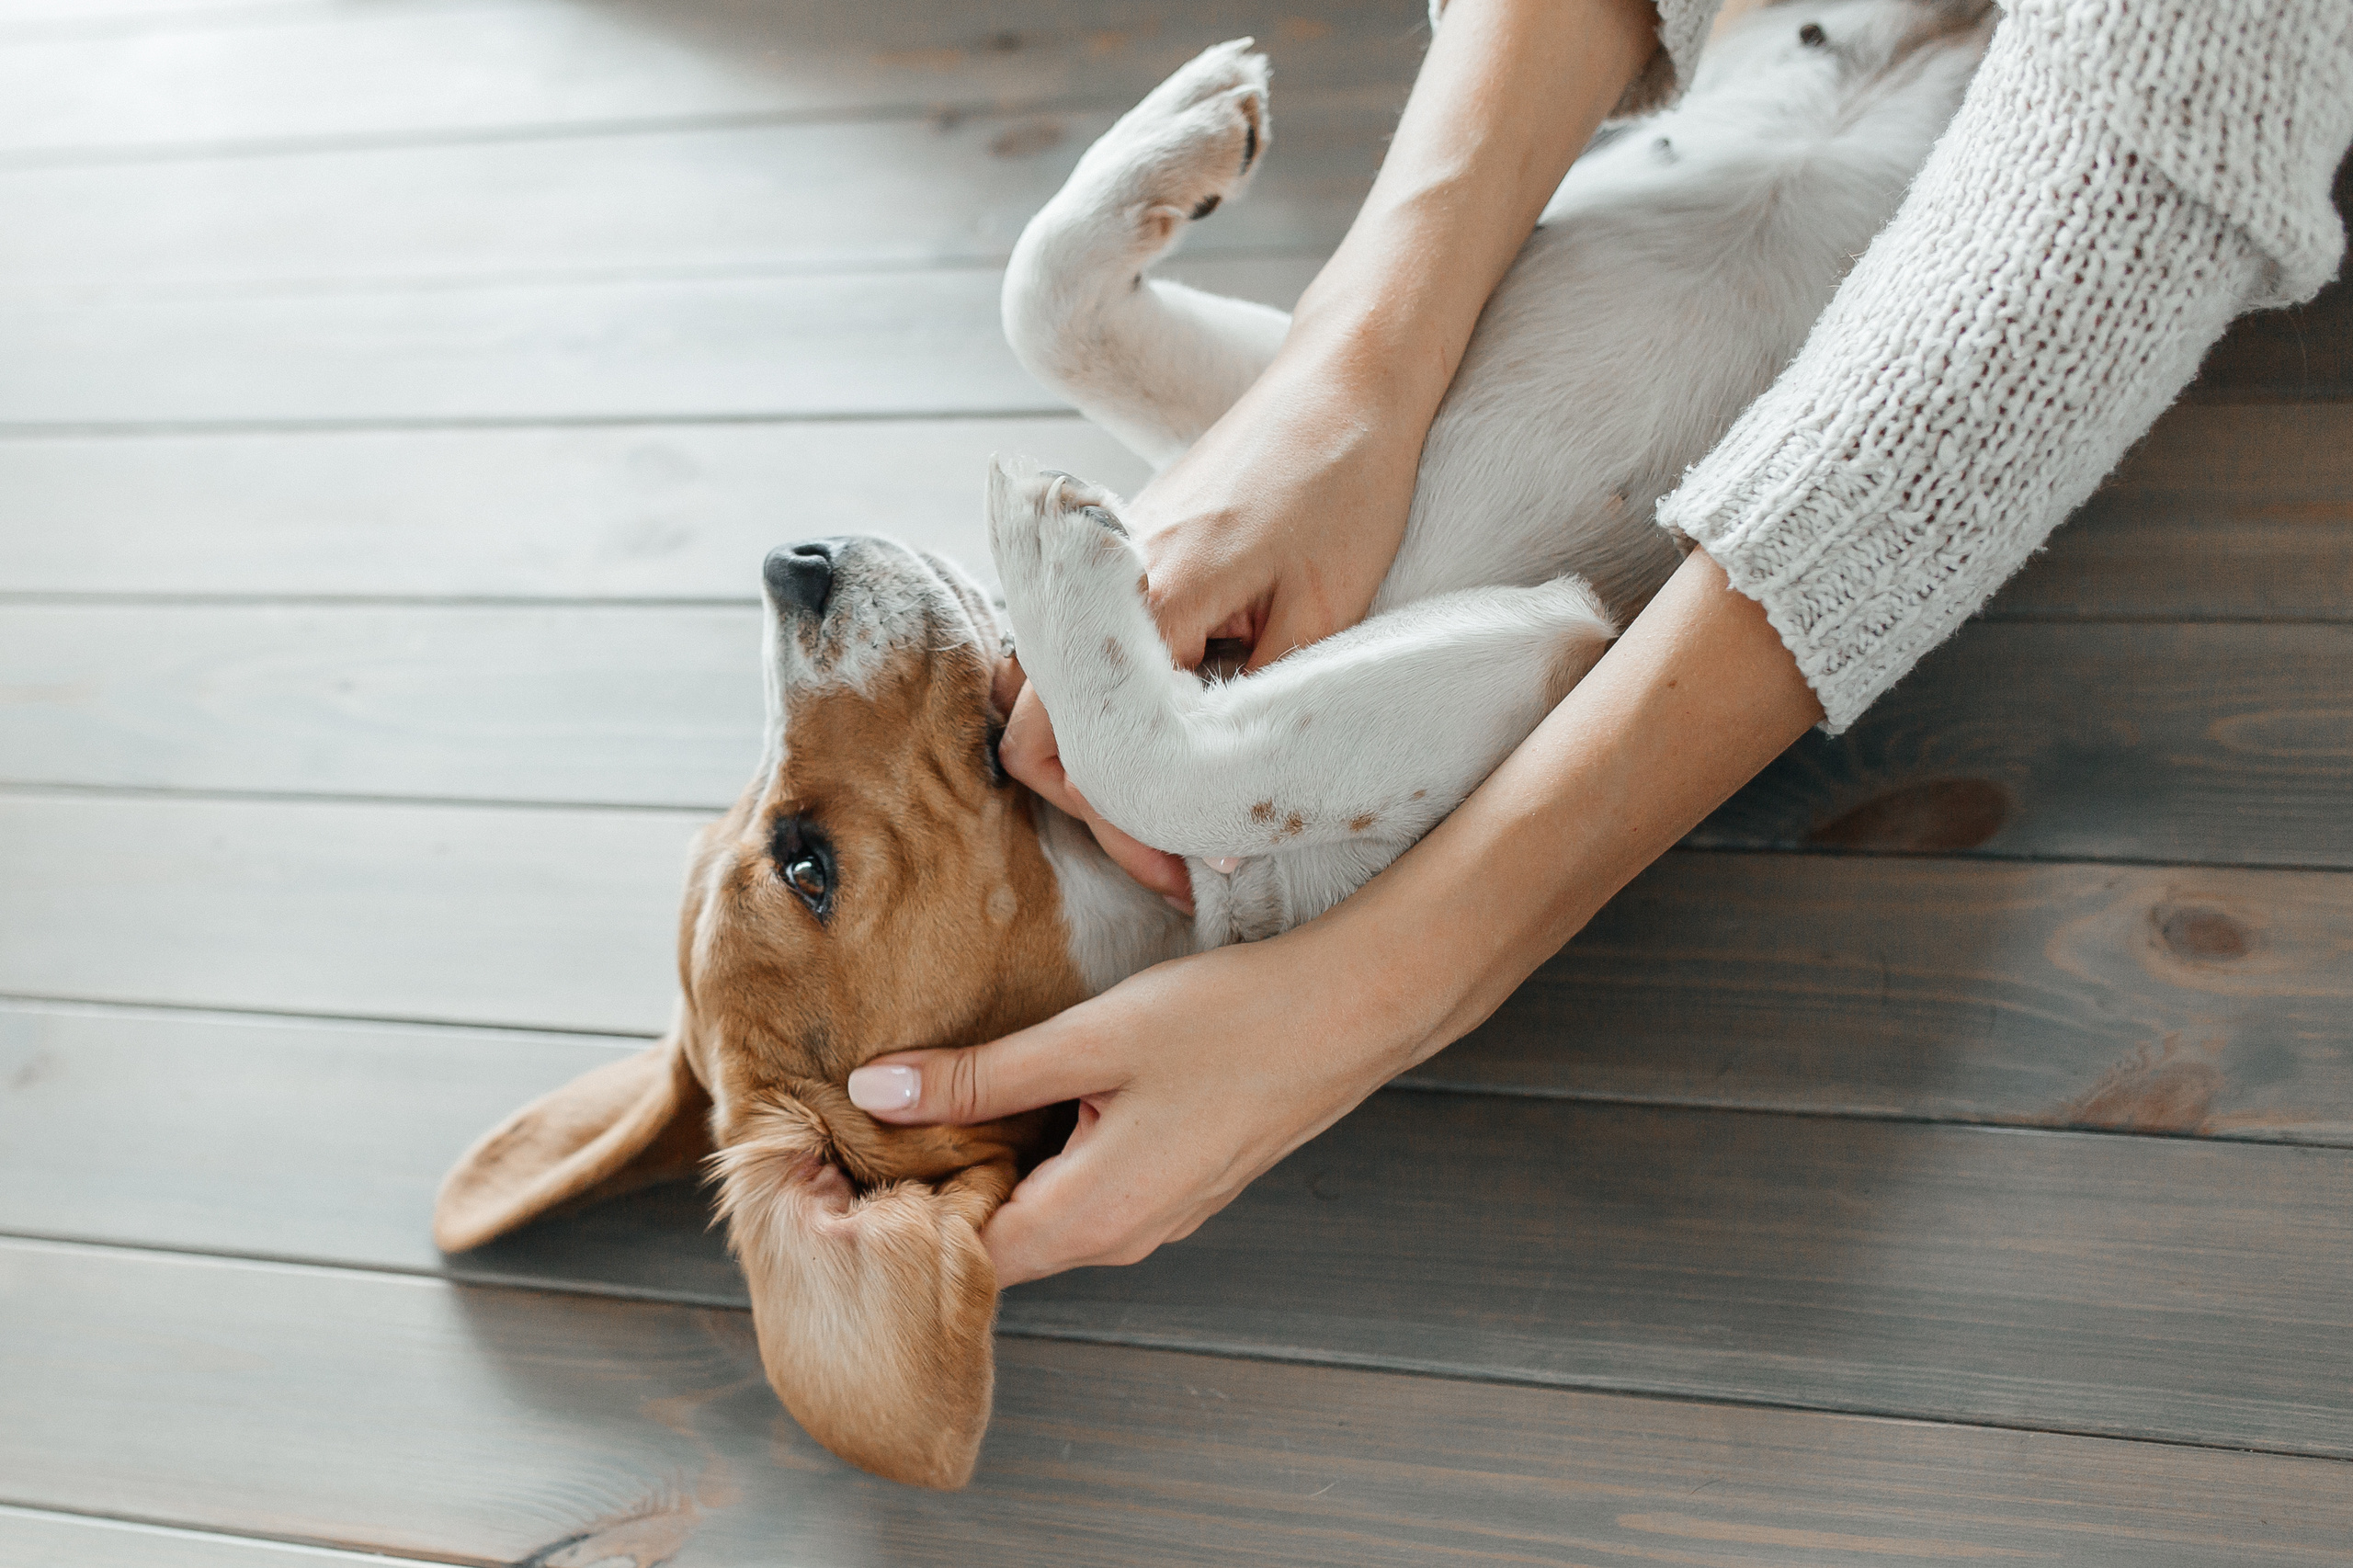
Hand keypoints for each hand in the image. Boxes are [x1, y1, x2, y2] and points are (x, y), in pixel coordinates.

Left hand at [847, 916, 1433, 1284]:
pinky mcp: (1176, 1180)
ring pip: (1036, 1211)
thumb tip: (875, 1094)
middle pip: (992, 1244)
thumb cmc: (1237, 1022)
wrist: (1360, 1009)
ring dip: (979, 1170)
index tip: (828, 1186)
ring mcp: (1155, 1213)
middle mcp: (1121, 1236)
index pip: (957, 1264)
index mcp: (1091, 1218)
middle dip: (922, 1199)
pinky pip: (1079, 1187)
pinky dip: (1032, 1152)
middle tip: (851, 1139)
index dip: (886, 1232)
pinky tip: (1007, 1093)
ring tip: (913, 1108)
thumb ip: (979, 1075)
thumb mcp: (1092, 1039)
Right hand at [995, 350, 1424, 908]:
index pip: (1091, 744)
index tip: (1186, 873)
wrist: (1342, 381)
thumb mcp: (1324, 614)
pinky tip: (1171, 742)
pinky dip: (1108, 710)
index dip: (1131, 824)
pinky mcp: (1123, 556)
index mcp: (1151, 592)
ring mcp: (1104, 565)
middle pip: (1038, 728)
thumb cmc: (1345, 482)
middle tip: (1171, 867)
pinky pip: (1081, 652)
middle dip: (1097, 809)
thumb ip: (1263, 714)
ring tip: (1170, 814)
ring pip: (1050, 693)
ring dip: (1097, 761)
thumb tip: (1232, 817)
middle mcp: (1103, 578)